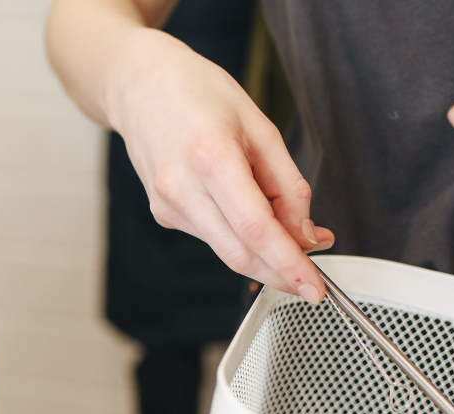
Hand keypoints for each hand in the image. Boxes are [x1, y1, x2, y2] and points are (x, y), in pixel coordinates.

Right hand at [106, 28, 333, 301]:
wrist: (138, 85)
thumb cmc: (199, 94)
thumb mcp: (259, 126)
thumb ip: (287, 185)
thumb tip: (306, 235)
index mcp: (211, 156)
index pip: (256, 229)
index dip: (289, 264)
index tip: (315, 288)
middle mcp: (182, 188)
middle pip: (241, 254)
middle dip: (281, 272)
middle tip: (314, 275)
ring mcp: (168, 205)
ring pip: (227, 251)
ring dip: (264, 254)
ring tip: (291, 230)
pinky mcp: (163, 214)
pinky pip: (213, 238)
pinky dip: (240, 238)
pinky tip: (249, 213)